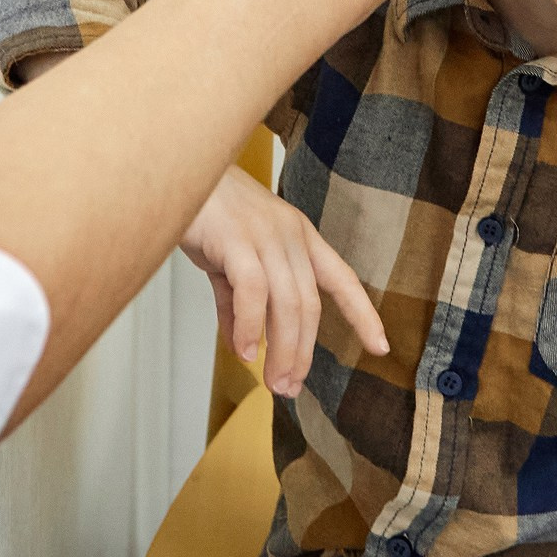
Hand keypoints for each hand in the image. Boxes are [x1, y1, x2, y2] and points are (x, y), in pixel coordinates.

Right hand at [182, 165, 388, 396]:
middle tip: (289, 387)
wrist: (175, 168)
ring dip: (282, 350)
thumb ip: (239, 301)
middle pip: (310, 305)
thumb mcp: (231, 259)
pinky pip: (255, 292)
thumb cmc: (203, 209)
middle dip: (303, 352)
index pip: (342, 278)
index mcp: (298, 235)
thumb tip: (244, 344)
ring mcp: (266, 234)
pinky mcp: (238, 239)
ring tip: (272, 381)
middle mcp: (291, 234)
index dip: (363, 314)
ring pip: (288, 303)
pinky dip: (252, 327)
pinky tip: (244, 351)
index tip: (381, 347)